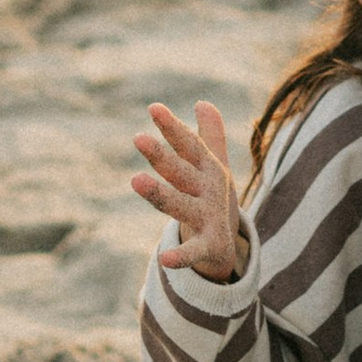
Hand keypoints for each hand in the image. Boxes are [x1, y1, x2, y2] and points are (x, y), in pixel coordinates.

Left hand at [132, 100, 246, 281]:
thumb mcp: (212, 167)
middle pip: (180, 171)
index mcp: (208, 169)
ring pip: (180, 205)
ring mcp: (210, 217)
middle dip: (161, 155)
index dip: (172, 127)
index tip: (153, 108)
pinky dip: (180, 257)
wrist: (226, 245)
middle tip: (138, 138)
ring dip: (159, 194)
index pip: (189, 145)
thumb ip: (208, 136)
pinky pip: (192, 252)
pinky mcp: (209, 246)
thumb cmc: (211, 198)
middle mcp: (210, 190)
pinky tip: (163, 259)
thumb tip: (203, 102)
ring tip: (135, 180)